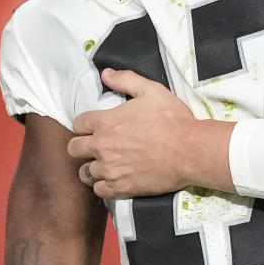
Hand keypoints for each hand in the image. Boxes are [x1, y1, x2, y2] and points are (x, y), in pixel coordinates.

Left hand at [68, 70, 234, 196]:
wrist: (190, 151)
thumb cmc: (173, 119)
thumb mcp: (151, 90)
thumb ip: (125, 79)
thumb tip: (105, 73)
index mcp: (105, 122)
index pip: (78, 124)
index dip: (85, 125)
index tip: (95, 128)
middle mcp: (102, 147)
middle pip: (73, 149)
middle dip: (81, 146)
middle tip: (96, 147)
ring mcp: (110, 169)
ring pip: (84, 173)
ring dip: (91, 168)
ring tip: (103, 166)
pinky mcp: (121, 187)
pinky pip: (99, 191)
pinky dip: (103, 186)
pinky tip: (113, 180)